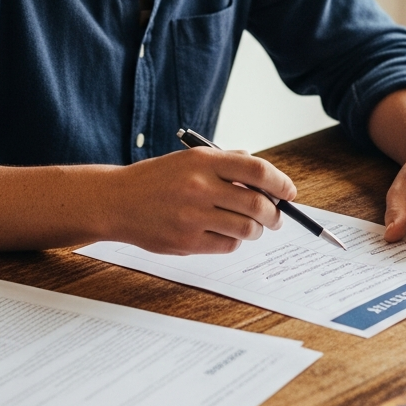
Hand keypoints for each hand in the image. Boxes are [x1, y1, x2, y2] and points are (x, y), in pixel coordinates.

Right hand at [104, 147, 296, 254]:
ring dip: (257, 230)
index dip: (280, 183)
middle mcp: (199, 187)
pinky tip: (226, 233)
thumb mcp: (189, 159)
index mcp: (203, 161)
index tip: (289, 192)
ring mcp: (193, 216)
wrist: (116, 201)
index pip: (257, 170)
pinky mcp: (186, 242)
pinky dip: (235, 241)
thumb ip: (226, 163)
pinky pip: (227, 245)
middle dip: (275, 213)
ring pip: (246, 229)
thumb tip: (265, 177)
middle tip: (276, 216)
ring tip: (252, 227)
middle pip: (257, 204)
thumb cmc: (156, 179)